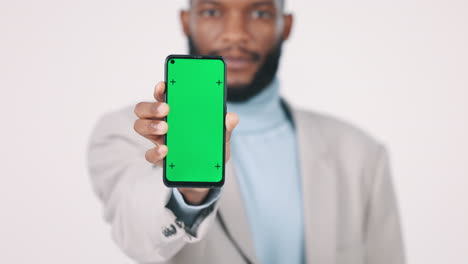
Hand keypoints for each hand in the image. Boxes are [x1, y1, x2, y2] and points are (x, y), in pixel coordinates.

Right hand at [133, 81, 238, 204]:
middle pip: (143, 109)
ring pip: (140, 126)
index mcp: (176, 112)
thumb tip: (231, 117)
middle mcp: (162, 122)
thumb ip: (226, 126)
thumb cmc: (210, 147)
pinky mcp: (159, 157)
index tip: (164, 85)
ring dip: (150, 125)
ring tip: (164, 128)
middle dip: (151, 106)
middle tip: (166, 109)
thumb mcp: (221, 135)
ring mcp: (158, 140)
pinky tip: (165, 150)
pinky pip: (149, 153)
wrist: (207, 173)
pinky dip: (155, 151)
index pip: (162, 95)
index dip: (160, 89)